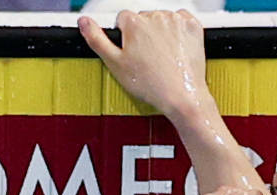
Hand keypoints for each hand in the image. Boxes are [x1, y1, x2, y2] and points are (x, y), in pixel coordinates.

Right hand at [78, 10, 210, 119]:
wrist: (183, 96)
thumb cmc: (151, 84)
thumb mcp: (115, 64)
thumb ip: (96, 39)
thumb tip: (84, 22)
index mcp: (133, 22)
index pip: (122, 20)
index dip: (125, 38)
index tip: (132, 53)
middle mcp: (154, 16)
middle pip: (142, 20)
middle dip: (143, 35)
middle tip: (148, 59)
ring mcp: (175, 19)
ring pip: (161, 20)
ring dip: (160, 34)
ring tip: (162, 57)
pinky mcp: (192, 26)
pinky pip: (181, 21)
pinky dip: (178, 32)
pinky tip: (175, 50)